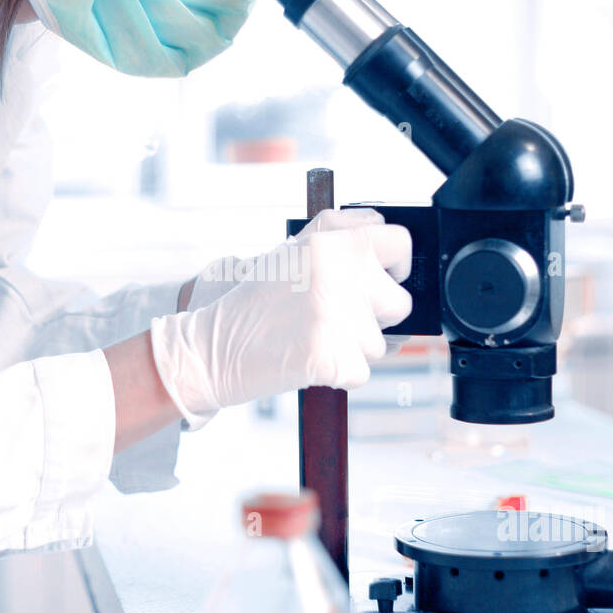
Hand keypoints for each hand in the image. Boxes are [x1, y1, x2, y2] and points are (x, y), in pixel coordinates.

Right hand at [150, 208, 411, 427]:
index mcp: (331, 242)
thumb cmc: (253, 303)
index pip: (400, 243)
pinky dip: (339, 374)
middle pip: (398, 302)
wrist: (212, 349)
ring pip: (380, 343)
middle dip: (374, 316)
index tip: (385, 278)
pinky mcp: (334, 358)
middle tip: (331, 317)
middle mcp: (340, 273)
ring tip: (311, 337)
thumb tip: (390, 249)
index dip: (395, 266)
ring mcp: (339, 317)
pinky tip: (308, 359)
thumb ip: (340, 238)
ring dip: (352, 347)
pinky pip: (361, 372)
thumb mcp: (292, 252)